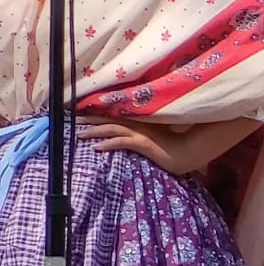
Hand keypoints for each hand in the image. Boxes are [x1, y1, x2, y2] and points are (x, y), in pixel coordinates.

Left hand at [77, 117, 193, 172]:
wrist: (189, 152)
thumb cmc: (175, 146)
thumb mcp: (157, 136)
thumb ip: (144, 132)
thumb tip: (129, 134)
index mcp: (140, 121)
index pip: (114, 115)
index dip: (97, 113)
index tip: (81, 113)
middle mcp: (138, 124)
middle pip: (109, 118)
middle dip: (89, 118)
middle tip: (72, 119)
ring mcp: (140, 133)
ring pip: (112, 128)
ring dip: (94, 130)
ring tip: (79, 134)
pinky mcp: (143, 143)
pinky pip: (121, 141)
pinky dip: (108, 143)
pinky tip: (97, 148)